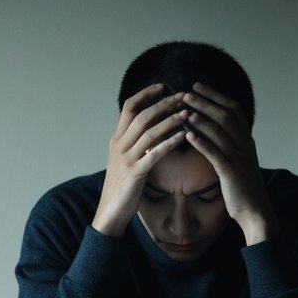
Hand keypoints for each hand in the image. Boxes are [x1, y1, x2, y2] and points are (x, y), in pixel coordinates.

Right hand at [91, 84, 191, 237]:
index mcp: (116, 138)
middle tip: (183, 96)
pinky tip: (184, 136)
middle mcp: (119, 144)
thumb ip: (133, 142)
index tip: (163, 86)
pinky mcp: (135, 173)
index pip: (129, 107)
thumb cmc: (122, 186)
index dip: (145, 94)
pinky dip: (170, 142)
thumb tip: (148, 127)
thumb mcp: (123, 159)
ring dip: (170, 120)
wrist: (110, 211)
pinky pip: (155, 153)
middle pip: (142, 115)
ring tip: (187, 112)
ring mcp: (126, 158)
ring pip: (149, 131)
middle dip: (164, 103)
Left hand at [180, 82, 279, 244]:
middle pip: (225, 114)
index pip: (234, 108)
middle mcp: (245, 144)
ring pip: (220, 130)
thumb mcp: (240, 161)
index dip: (216, 95)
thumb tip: (213, 131)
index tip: (198, 86)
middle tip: (186, 92)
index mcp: (246, 140)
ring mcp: (239, 157)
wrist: (256, 211)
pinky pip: (215, 152)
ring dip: (200, 117)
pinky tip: (187, 134)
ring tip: (183, 109)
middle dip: (205, 101)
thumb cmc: (244, 188)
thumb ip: (231, 145)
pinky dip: (201, 141)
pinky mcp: (231, 171)